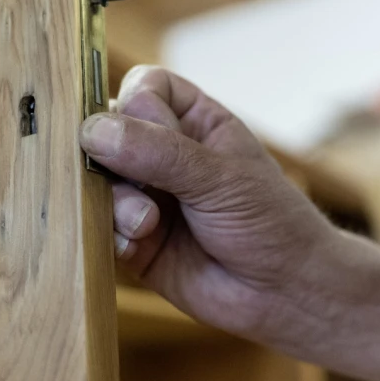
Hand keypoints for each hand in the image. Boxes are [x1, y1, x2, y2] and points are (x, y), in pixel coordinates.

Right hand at [79, 66, 337, 335]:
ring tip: (146, 224)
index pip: (143, 88)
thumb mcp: (221, 178)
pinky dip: (111, 234)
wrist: (284, 292)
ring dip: (115, 201)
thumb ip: (161, 153)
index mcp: (195, 122)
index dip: (135, 104)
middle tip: (140, 184)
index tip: (146, 131)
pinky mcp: (134, 239)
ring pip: (98, 181)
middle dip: (113, 159)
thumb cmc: (270, 222)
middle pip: (107, 132)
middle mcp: (165, 155)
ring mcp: (147, 196)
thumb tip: (95, 131)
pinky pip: (100, 225)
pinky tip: (137, 246)